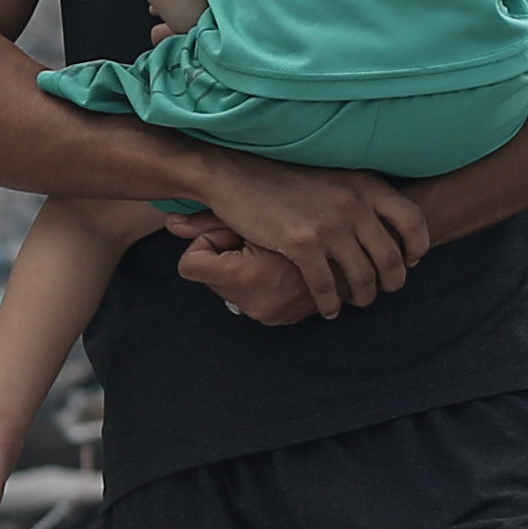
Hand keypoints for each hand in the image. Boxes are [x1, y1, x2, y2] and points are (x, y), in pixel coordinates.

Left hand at [167, 222, 325, 324]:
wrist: (359, 234)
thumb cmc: (295, 210)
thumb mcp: (251, 214)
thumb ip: (207, 221)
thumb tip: (168, 223)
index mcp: (245, 277)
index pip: (191, 265)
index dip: (208, 245)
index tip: (232, 234)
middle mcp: (258, 304)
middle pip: (212, 279)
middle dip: (229, 260)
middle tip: (259, 241)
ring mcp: (278, 315)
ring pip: (236, 290)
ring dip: (248, 273)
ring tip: (273, 254)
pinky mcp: (295, 317)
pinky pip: (262, 298)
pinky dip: (269, 284)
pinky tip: (285, 268)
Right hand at [177, 155, 426, 317]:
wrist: (237, 174)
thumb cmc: (283, 176)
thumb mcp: (333, 175)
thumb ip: (360, 196)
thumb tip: (382, 227)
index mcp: (365, 184)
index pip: (412, 220)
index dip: (417, 246)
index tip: (411, 261)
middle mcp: (353, 204)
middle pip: (390, 257)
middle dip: (392, 282)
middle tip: (384, 290)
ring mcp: (329, 225)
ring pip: (362, 277)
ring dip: (363, 296)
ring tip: (356, 302)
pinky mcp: (302, 243)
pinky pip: (326, 286)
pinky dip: (330, 304)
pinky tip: (328, 309)